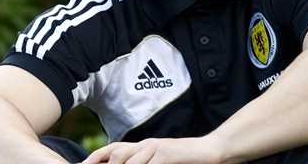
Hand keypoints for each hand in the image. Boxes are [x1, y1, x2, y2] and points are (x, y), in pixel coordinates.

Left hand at [80, 137, 224, 163]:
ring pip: (129, 161)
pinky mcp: (166, 154)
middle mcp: (146, 145)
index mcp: (143, 146)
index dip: (97, 156)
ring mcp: (156, 148)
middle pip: (117, 154)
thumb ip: (145, 163)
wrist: (211, 149)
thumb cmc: (184, 158)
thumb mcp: (161, 160)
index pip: (114, 148)